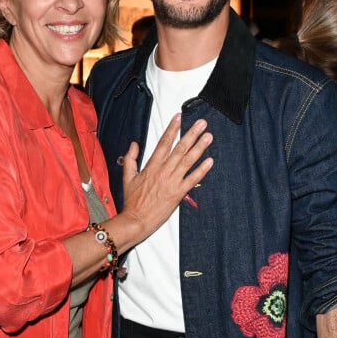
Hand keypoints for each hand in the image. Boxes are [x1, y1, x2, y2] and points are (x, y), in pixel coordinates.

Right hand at [120, 113, 212, 240]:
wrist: (136, 220)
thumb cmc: (132, 201)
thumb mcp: (127, 177)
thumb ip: (130, 159)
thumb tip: (134, 144)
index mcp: (151, 166)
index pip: (164, 143)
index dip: (172, 129)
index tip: (179, 117)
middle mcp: (163, 171)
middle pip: (179, 148)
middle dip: (191, 134)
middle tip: (201, 123)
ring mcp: (172, 182)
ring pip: (187, 161)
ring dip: (199, 147)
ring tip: (208, 136)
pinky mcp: (178, 193)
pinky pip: (192, 179)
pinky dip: (201, 170)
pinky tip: (209, 161)